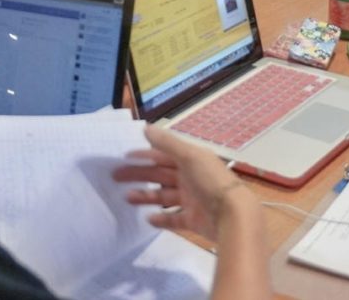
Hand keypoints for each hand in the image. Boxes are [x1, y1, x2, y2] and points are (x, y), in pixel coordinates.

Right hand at [112, 126, 258, 241]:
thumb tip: (145, 127)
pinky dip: (160, 219)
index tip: (124, 157)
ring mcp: (192, 200)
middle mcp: (191, 179)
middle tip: (116, 177)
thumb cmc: (211, 181)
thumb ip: (167, 143)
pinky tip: (148, 218)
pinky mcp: (192, 220)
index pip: (164, 156)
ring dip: (146, 196)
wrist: (232, 215)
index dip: (145, 155)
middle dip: (139, 175)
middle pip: (160, 175)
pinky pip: (173, 219)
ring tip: (127, 198)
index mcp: (192, 161)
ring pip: (163, 196)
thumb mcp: (189, 157)